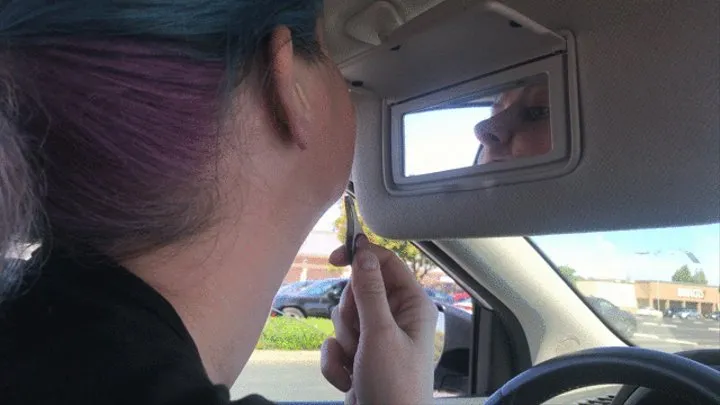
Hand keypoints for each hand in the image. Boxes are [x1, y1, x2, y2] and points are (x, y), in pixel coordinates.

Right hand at [321, 235, 438, 404]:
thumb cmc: (395, 386)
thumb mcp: (380, 333)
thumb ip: (369, 290)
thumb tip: (363, 252)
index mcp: (412, 305)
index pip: (387, 263)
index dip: (361, 256)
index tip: (334, 258)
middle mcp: (396, 318)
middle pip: (359, 290)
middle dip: (351, 314)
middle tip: (360, 334)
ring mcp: (377, 339)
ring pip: (344, 318)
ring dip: (343, 341)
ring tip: (359, 361)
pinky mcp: (360, 357)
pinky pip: (335, 344)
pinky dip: (336, 361)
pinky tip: (348, 378)